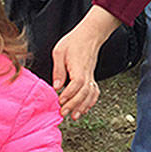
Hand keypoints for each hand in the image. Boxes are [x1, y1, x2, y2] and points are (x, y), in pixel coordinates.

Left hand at [50, 5, 120, 119]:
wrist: (89, 35)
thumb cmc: (73, 42)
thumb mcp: (59, 52)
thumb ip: (58, 70)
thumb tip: (56, 86)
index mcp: (78, 67)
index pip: (77, 83)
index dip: (69, 94)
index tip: (60, 100)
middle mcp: (87, 73)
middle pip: (84, 92)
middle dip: (74, 105)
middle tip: (64, 113)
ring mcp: (91, 76)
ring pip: (91, 94)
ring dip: (83, 106)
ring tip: (74, 116)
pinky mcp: (92, 77)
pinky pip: (94, 92)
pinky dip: (91, 102)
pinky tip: (84, 108)